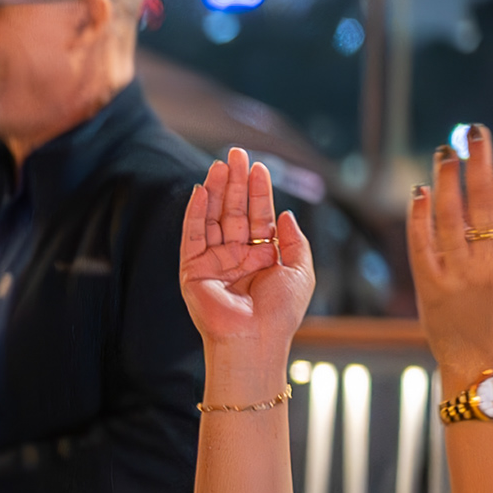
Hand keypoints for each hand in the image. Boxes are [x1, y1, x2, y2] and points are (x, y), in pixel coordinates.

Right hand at [179, 149, 312, 362]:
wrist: (254, 339)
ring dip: (216, 190)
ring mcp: (213, 261)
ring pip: (213, 217)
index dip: (259, 191)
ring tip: (221, 164)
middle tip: (237, 153)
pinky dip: (195, 212)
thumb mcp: (301, 271)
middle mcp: (236, 255)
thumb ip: (295, 240)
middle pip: (234, 211)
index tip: (259, 166)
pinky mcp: (192, 269)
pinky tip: (201, 190)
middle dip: (236, 182)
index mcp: (262, 256)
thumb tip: (286, 213)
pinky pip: (191, 235)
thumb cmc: (281, 313)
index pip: (258, 216)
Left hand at [409, 126, 492, 387]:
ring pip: (451, 217)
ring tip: (445, 153)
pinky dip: (419, 215)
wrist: (486, 361)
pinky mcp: (430, 287)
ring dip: (447, 180)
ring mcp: (460, 277)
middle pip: (485, 203)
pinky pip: (421, 244)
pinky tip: (419, 190)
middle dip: (479, 162)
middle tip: (473, 132)